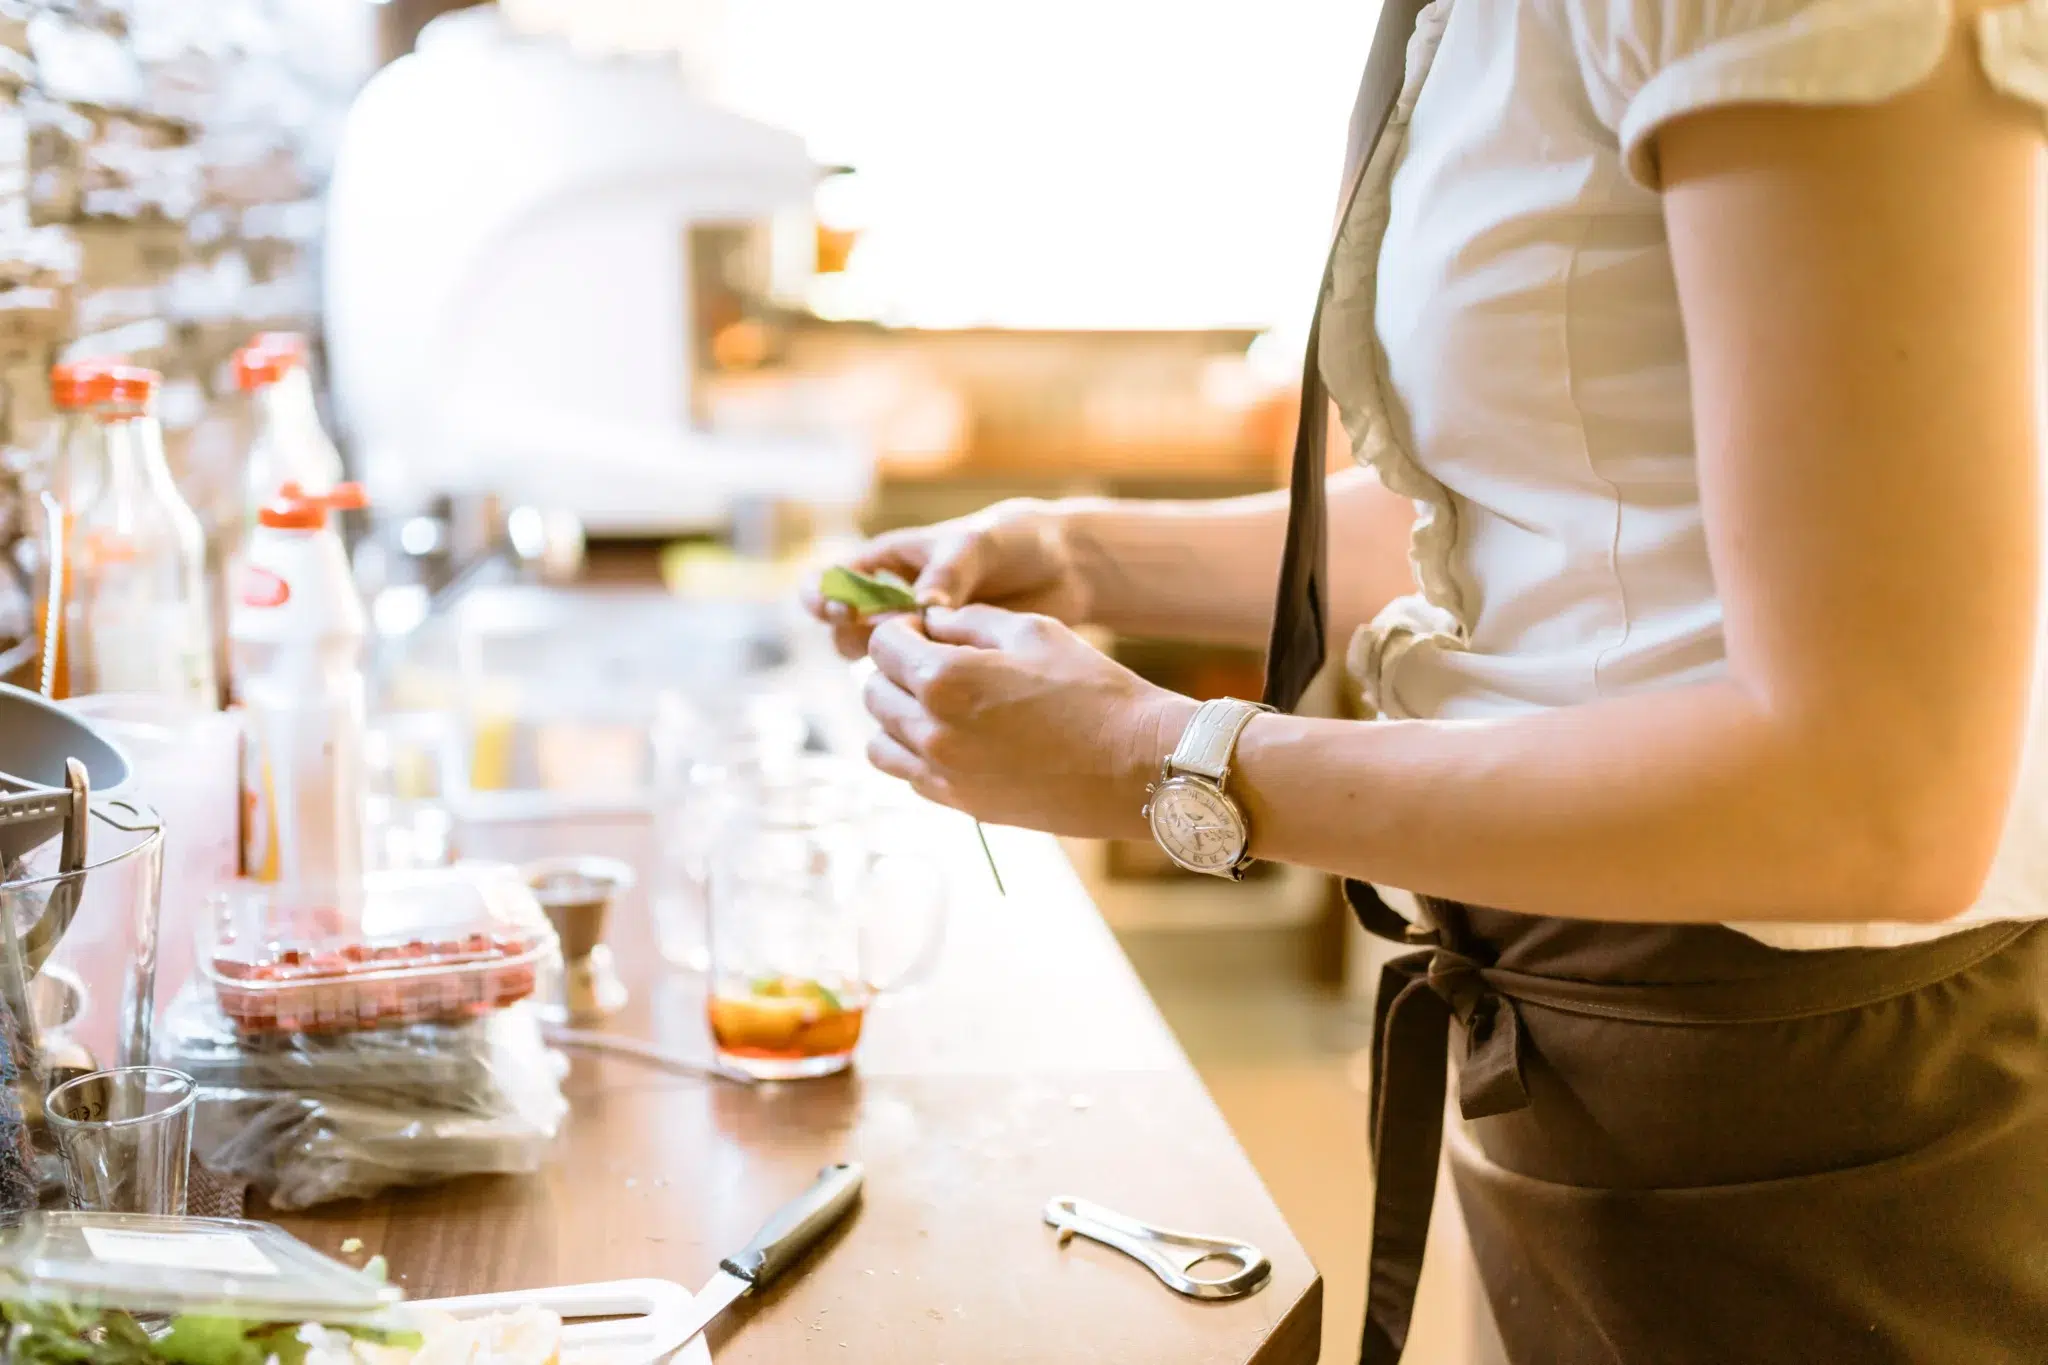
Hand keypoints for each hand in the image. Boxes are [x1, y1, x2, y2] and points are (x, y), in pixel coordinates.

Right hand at [800, 499, 1093, 659]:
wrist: (1063, 567)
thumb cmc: (1014, 540)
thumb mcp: (980, 545)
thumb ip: (950, 572)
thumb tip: (922, 607)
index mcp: (891, 562)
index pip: (835, 580)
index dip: (825, 597)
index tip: (843, 610)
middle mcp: (895, 601)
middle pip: (847, 629)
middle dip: (855, 638)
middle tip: (882, 640)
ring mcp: (920, 637)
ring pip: (880, 661)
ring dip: (887, 667)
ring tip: (916, 664)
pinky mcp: (948, 664)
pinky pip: (920, 683)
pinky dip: (921, 687)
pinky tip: (937, 691)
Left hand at [862, 605, 1197, 837]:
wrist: (1135, 764)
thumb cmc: (1092, 689)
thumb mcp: (1031, 630)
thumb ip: (968, 620)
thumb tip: (931, 622)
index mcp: (943, 679)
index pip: (881, 646)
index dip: (902, 630)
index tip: (929, 630)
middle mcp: (931, 731)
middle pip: (873, 692)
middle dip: (897, 670)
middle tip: (937, 663)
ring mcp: (943, 775)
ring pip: (880, 740)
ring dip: (898, 715)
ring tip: (940, 704)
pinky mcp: (961, 804)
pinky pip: (909, 775)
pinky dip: (916, 753)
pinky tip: (955, 737)